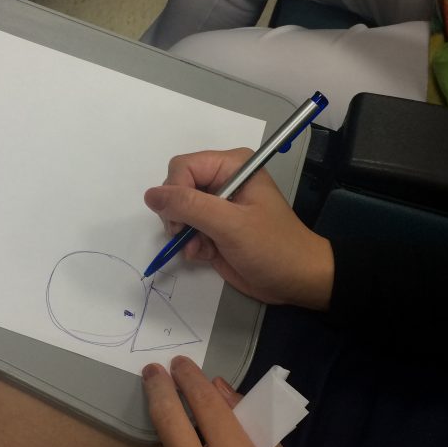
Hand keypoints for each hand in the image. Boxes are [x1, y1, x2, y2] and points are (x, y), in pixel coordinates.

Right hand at [145, 149, 333, 309]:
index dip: (176, 192)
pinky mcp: (214, 228)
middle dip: (178, 215)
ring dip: (184, 234)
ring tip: (202, 248)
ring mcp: (218, 205)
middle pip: (176, 187)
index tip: (182, 222)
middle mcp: (223, 180)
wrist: (297, 280)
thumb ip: (189, 206)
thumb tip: (150, 195)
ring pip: (177, 211)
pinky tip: (206, 254)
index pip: (183, 167)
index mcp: (232, 166)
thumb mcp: (231, 225)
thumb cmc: (272, 248)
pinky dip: (191, 244)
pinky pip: (187, 230)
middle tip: (191, 235)